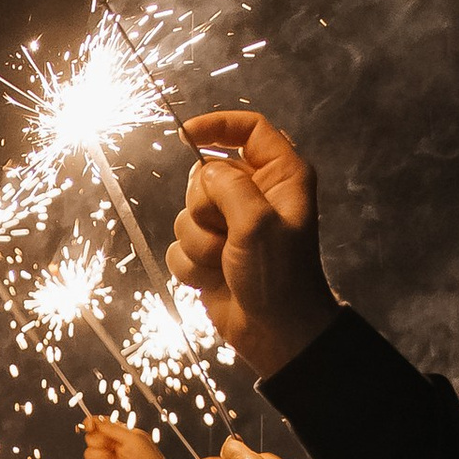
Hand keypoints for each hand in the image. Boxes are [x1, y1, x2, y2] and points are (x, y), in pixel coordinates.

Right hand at [79, 418, 187, 458]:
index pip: (98, 425)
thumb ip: (112, 428)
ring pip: (87, 452)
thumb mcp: (132, 437)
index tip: (90, 425)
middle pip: (90, 437)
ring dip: (101, 456)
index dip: (90, 423)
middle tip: (113, 448)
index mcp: (118, 435)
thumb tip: (95, 421)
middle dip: (99, 441)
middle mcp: (109, 447)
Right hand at [168, 112, 340, 377]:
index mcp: (280, 176)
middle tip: (226, 232)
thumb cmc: (279, 276)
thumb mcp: (258, 224)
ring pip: (186, 215)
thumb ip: (228, 186)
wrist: (275, 332)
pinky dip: (191, 266)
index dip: (217, 126)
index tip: (185, 134)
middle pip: (205, 176)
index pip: (249, 130)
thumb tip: (202, 173)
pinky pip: (178, 247)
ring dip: (199, 244)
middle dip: (204, 208)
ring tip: (225, 263)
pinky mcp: (208, 254)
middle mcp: (254, 194)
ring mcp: (229, 225)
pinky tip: (214, 280)